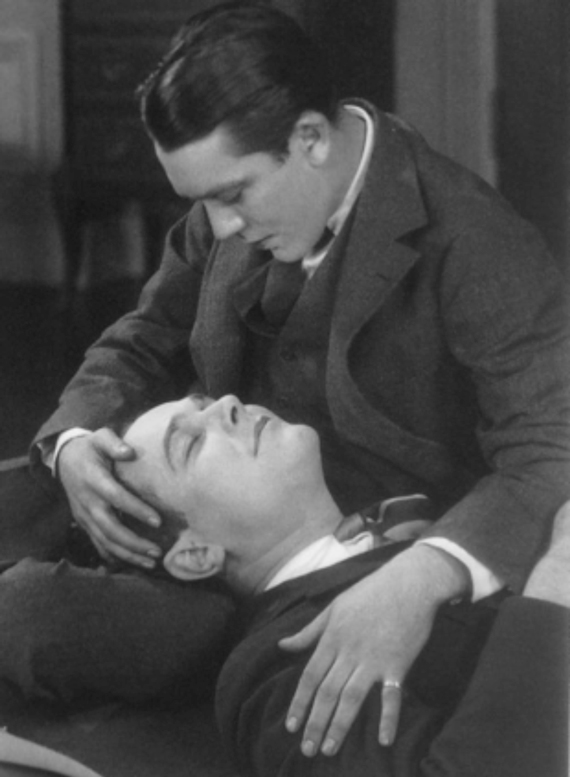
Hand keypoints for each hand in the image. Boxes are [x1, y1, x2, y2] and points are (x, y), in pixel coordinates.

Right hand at [58, 429, 161, 567]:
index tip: (158, 521)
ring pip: (105, 541)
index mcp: (94, 480)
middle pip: (110, 528)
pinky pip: (98, 544)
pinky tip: (133, 563)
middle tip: (157, 551)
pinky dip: (115, 556)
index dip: (136, 510)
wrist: (64, 460)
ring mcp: (84, 516)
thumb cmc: (90, 448)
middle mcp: (87, 502)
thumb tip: (130, 452)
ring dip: (128, 554)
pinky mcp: (84, 523)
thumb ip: (114, 443)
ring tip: (151, 562)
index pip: (116, 498)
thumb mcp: (100, 437)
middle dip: (134, 543)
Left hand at [279, 545, 468, 756]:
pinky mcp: (398, 664)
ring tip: (329, 749)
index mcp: (332, 637)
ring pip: (351, 697)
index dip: (299, 703)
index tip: (291, 726)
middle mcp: (349, 651)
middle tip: (307, 750)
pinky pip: (391, 695)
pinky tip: (383, 740)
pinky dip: (388, 718)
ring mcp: (373, 659)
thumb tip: (283, 645)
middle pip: (327, 692)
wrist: (409, 582)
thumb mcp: (334, 606)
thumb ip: (309, 631)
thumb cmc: (370, 592)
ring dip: (339, 725)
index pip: (310, 676)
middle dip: (315, 723)